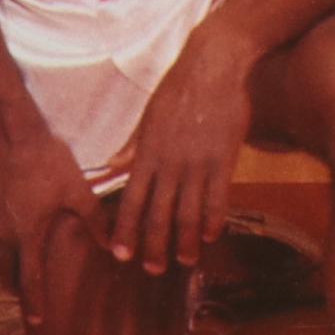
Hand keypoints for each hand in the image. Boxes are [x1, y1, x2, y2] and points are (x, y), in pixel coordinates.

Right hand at [0, 115, 108, 325]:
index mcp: (27, 235)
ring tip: (13, 251)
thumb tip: (115, 246)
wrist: (7, 127)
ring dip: (3, 252)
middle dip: (14, 283)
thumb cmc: (45, 158)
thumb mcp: (76, 188)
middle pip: (5, 270)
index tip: (35, 322)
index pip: (29, 279)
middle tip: (21, 291)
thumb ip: (94, 220)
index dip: (33, 302)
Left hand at [108, 30, 256, 276]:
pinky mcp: (224, 159)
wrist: (214, 64)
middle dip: (154, 246)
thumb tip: (111, 166)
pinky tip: (212, 235)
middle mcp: (169, 163)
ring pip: (188, 212)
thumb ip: (132, 147)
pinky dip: (214, 220)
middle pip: (158, 214)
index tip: (121, 255)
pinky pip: (218, 197)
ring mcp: (198, 163)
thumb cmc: (178, 87)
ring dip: (185, 241)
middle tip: (152, 269)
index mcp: (147, 152)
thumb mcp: (148, 116)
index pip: (132, 200)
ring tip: (185, 260)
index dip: (126, 230)